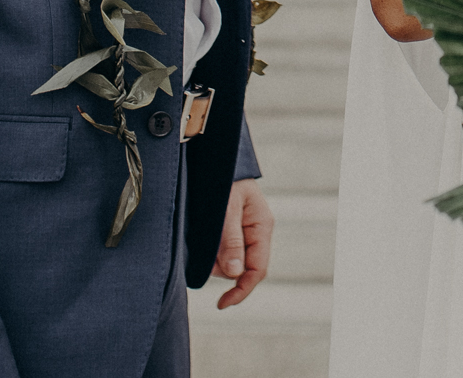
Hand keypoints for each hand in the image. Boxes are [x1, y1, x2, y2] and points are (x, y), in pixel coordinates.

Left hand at [212, 178, 272, 307]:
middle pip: (242, 268)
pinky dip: (210, 250)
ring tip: (201, 234)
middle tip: (201, 252)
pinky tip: (202, 234)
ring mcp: (243, 232)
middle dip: (220, 268)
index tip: (222, 304)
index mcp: (261, 226)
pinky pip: (222, 252)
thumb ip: (231, 240)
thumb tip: (234, 273)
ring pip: (229, 262)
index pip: (257, 269)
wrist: (214, 158)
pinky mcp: (230, 231)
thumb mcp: (226, 209)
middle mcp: (255, 232)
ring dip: (213, 258)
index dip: (242, 290)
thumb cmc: (223, 179)